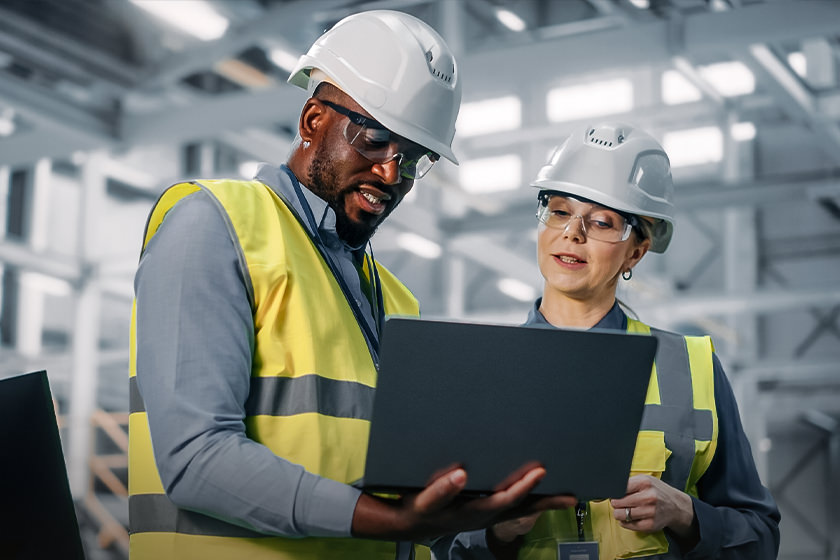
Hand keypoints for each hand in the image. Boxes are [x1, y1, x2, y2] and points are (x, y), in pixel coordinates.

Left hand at [351, 467, 574, 540]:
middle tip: (545, 472)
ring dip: (498, 494)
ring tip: (522, 476)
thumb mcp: (458, 486)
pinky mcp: (422, 510)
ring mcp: (448, 515)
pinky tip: (459, 475)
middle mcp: (470, 516)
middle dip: (527, 491)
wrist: (385, 517)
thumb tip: (505, 444)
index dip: (548, 501)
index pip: (521, 506)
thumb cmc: (429, 496)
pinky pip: (436, 500)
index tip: (574, 492)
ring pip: (477, 508)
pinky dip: (448, 489)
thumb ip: (481, 470)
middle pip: (506, 506)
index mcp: (481, 509)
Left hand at [609, 475, 694, 536]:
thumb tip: (611, 488)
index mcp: (645, 483)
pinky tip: (631, 517)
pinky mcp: (650, 525)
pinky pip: (627, 525)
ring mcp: (649, 512)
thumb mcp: (645, 480)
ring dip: (619, 513)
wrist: (676, 506)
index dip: (614, 492)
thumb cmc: (657, 492)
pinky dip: (625, 522)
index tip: (615, 494)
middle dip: (615, 503)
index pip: (618, 488)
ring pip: (620, 514)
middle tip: (621, 502)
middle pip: (617, 502)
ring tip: (625, 510)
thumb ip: (629, 482)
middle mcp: (648, 497)